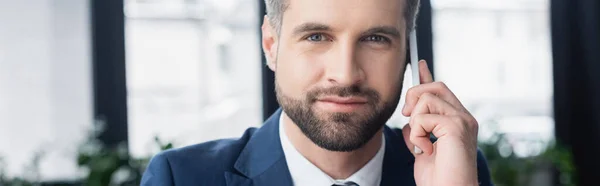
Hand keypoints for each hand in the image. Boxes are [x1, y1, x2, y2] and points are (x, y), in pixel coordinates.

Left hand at [401, 60, 478, 185]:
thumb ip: (418, 134)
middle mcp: (464, 118)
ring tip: (422, 145)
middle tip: (408, 118)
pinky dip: (417, 135)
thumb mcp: (423, 152)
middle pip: (435, 87)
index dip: (427, 77)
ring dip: (415, 122)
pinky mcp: (455, 126)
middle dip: (414, 97)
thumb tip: (409, 121)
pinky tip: (425, 150)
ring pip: (426, 99)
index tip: (419, 63)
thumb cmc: (439, 179)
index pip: (441, 92)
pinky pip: (422, 117)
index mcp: (457, 122)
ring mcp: (462, 121)